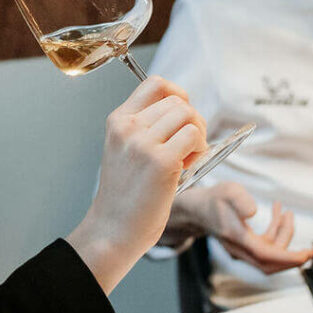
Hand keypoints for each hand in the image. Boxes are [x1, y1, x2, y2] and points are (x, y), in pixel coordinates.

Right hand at [67, 76, 206, 292]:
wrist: (113, 229)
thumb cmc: (124, 194)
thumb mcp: (124, 149)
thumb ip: (145, 126)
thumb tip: (182, 108)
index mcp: (118, 120)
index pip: (155, 84)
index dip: (177, 93)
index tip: (182, 115)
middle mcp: (128, 127)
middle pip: (178, 100)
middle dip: (192, 120)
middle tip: (188, 146)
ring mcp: (143, 143)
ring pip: (188, 115)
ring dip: (198, 135)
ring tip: (187, 157)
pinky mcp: (160, 161)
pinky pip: (194, 137)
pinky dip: (200, 150)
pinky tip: (187, 167)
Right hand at [162, 181, 312, 274]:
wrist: (197, 208)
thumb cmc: (214, 199)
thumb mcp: (227, 191)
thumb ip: (240, 199)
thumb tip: (254, 211)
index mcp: (237, 238)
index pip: (266, 256)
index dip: (289, 258)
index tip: (306, 255)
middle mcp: (239, 249)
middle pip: (270, 262)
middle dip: (291, 256)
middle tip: (309, 249)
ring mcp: (241, 250)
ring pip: (269, 254)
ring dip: (283, 236)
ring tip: (286, 212)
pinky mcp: (244, 247)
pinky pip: (265, 247)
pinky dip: (275, 233)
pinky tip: (278, 215)